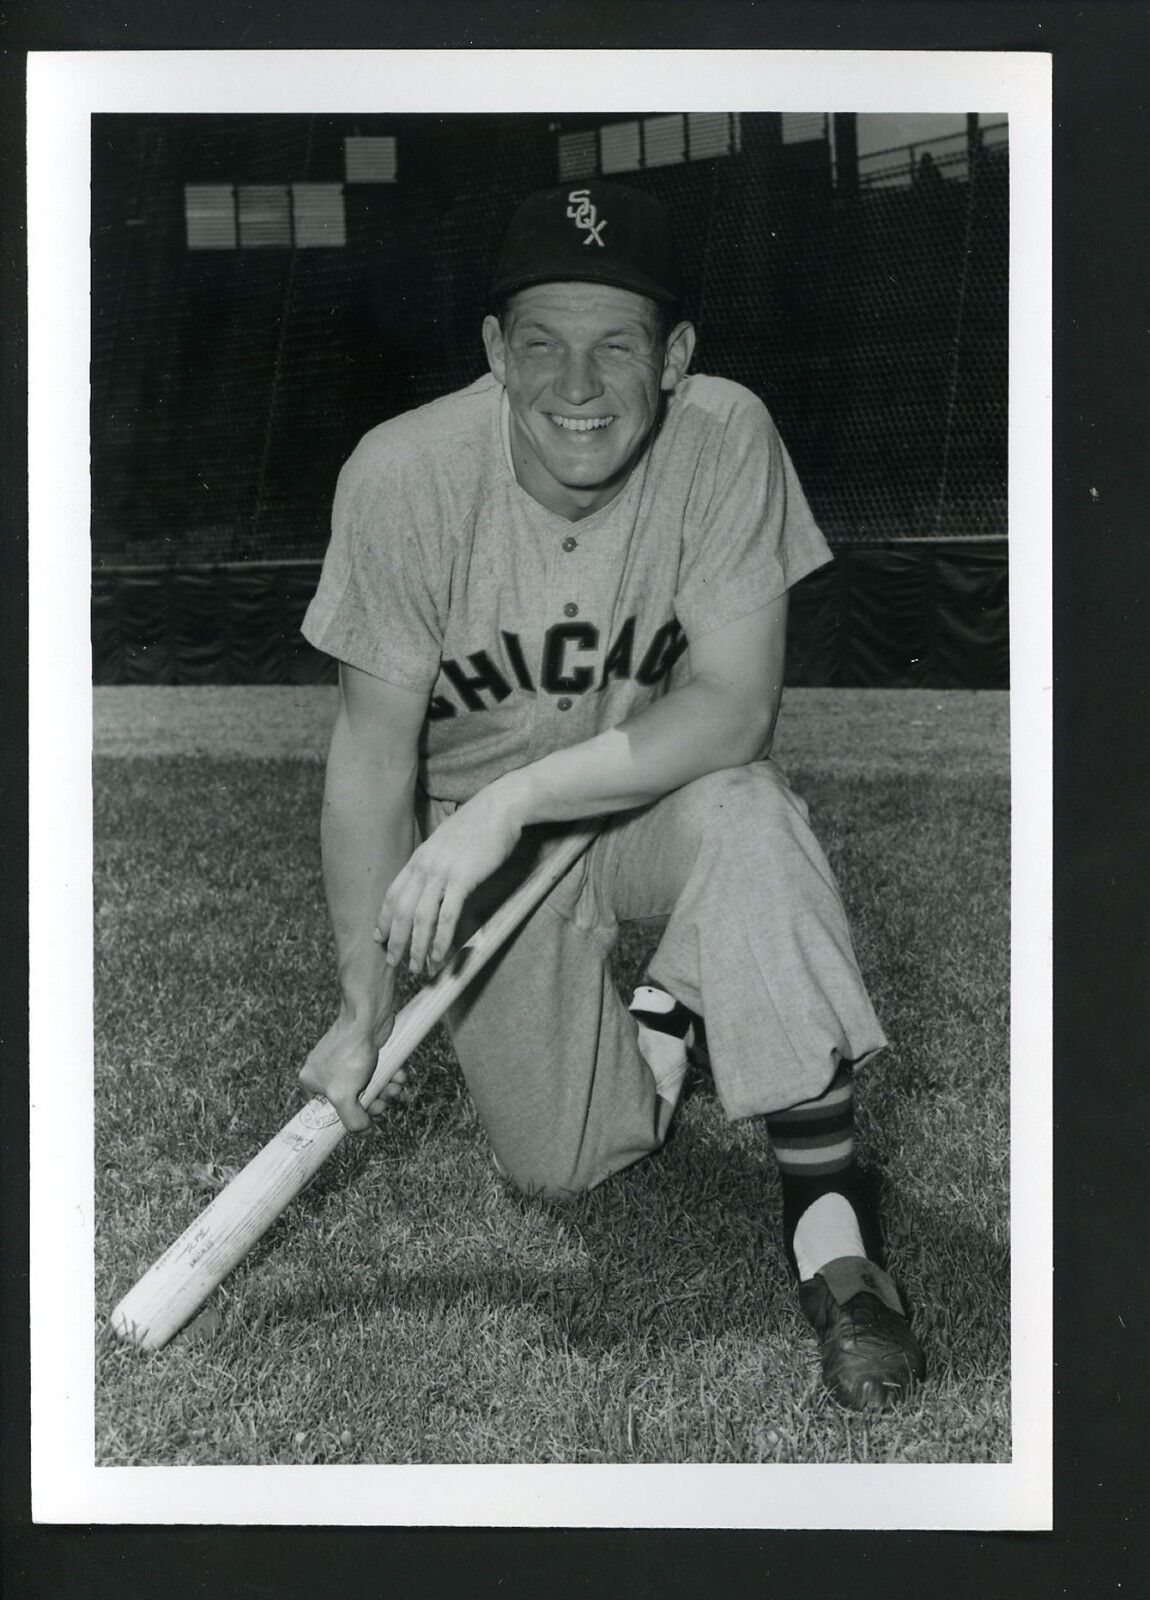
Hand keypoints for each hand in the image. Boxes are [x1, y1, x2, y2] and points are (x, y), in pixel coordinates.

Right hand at [299, 1014, 404, 1133]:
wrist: (369, 1016)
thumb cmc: (351, 1052)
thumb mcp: (344, 1095)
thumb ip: (350, 1119)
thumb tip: (362, 1128)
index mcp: (311, 1081)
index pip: (328, 1112)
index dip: (349, 1118)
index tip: (366, 1120)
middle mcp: (325, 1071)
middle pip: (352, 1101)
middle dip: (373, 1103)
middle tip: (384, 1102)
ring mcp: (344, 1061)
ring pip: (368, 1087)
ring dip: (385, 1090)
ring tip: (395, 1086)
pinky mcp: (363, 1053)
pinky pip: (377, 1072)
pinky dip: (389, 1076)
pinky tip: (399, 1075)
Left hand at [375, 780, 525, 974]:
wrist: (500, 807)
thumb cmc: (478, 825)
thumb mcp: (446, 842)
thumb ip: (435, 862)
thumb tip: (433, 885)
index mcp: (419, 858)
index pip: (392, 893)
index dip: (383, 919)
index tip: (379, 938)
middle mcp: (424, 866)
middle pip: (401, 911)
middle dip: (395, 940)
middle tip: (392, 963)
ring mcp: (442, 872)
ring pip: (421, 918)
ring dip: (417, 947)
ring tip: (417, 968)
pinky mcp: (463, 878)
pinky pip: (447, 916)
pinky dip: (441, 939)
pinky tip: (440, 956)